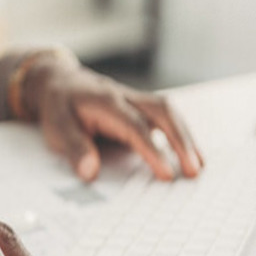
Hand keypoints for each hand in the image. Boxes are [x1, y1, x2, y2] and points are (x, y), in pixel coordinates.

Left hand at [21, 54, 202, 181]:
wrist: (59, 82)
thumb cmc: (59, 107)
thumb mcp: (56, 128)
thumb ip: (73, 148)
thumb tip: (90, 173)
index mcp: (106, 101)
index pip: (135, 126)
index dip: (152, 150)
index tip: (167, 173)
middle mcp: (126, 97)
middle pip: (162, 112)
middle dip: (181, 141)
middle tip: (193, 171)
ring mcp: (136, 100)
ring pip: (169, 113)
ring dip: (187, 138)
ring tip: (199, 166)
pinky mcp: (141, 108)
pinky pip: (167, 118)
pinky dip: (182, 135)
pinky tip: (192, 155)